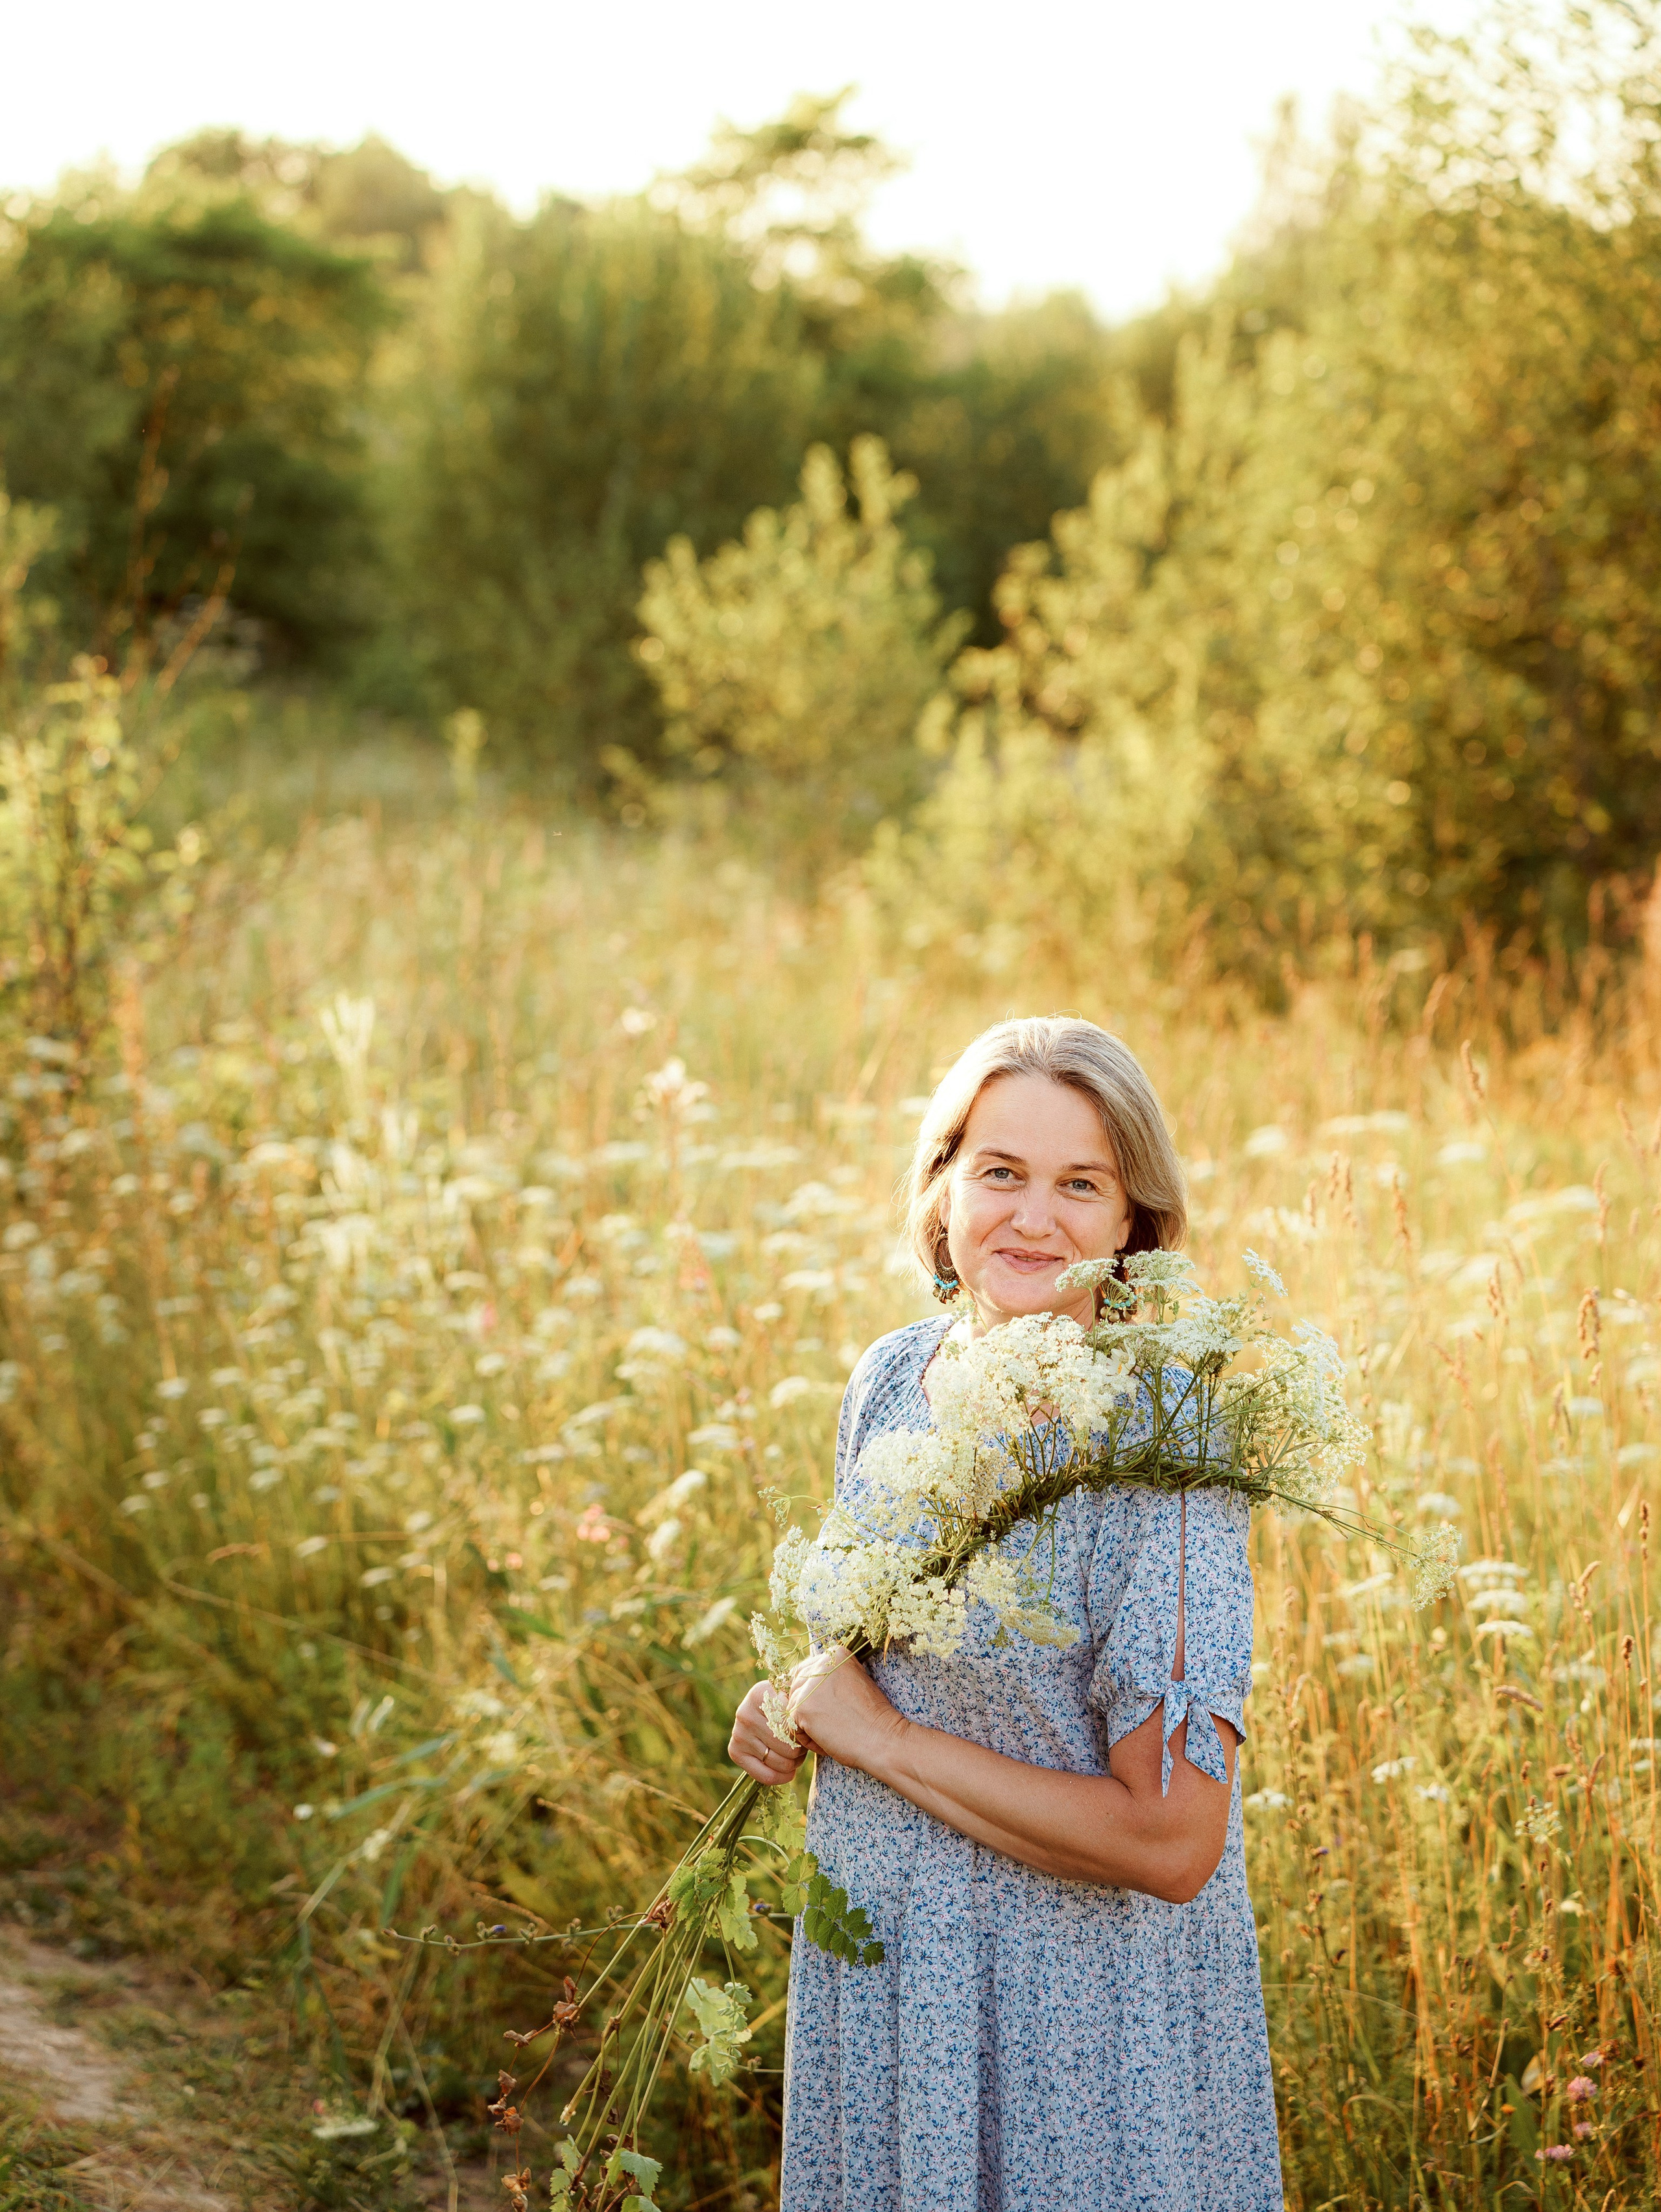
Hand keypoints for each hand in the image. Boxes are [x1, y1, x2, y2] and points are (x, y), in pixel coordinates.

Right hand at [728, 1679, 807, 1785]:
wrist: (767, 1705)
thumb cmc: (787, 1701)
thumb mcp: (794, 1692)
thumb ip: (801, 1700)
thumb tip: (807, 1715)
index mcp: (760, 1694)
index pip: (793, 1723)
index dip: (806, 1731)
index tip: (808, 1728)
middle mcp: (745, 1713)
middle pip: (787, 1745)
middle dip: (800, 1749)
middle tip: (803, 1745)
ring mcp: (738, 1733)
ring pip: (779, 1762)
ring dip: (794, 1763)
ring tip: (797, 1754)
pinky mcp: (735, 1751)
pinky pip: (765, 1775)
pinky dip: (781, 1777)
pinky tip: (789, 1772)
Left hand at [786, 1647, 905, 1774]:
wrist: (882, 1739)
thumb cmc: (872, 1717)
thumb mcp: (855, 1682)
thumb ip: (831, 1677)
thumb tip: (803, 1685)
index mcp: (835, 1653)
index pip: (806, 1671)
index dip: (813, 1694)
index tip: (833, 1708)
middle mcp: (820, 1663)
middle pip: (796, 1687)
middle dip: (809, 1708)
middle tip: (835, 1721)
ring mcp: (810, 1684)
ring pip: (793, 1706)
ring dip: (807, 1724)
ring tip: (834, 1730)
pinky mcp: (802, 1707)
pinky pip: (792, 1725)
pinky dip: (807, 1738)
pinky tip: (828, 1739)